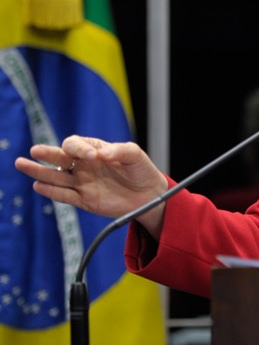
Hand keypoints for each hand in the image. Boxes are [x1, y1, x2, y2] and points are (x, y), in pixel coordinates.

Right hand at [14, 135, 168, 236]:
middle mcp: (84, 165)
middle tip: (35, 151)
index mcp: (94, 150)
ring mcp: (82, 183)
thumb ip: (120, 151)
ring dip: (39, 172)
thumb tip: (101, 154)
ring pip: (57, 176)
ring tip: (22, 164)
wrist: (149, 195)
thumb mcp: (135, 155)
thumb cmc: (141, 170)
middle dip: (47, 154)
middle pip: (60, 157)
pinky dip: (52, 191)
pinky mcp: (84, 200)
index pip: (76, 145)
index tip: (94, 157)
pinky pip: (65, 195)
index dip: (80, 149)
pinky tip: (39, 186)